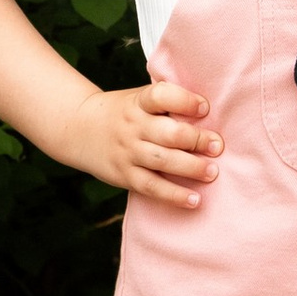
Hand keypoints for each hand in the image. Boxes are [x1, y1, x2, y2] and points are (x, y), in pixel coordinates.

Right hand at [74, 80, 221, 211]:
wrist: (79, 129)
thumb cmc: (125, 112)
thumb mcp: (140, 99)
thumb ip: (168, 104)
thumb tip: (211, 114)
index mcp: (140, 102)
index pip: (161, 96)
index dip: (185, 101)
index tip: (205, 107)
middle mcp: (133, 126)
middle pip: (168, 133)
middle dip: (196, 140)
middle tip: (217, 146)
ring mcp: (128, 152)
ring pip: (162, 161)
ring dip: (191, 168)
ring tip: (212, 172)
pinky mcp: (125, 176)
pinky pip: (152, 187)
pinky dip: (174, 195)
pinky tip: (195, 200)